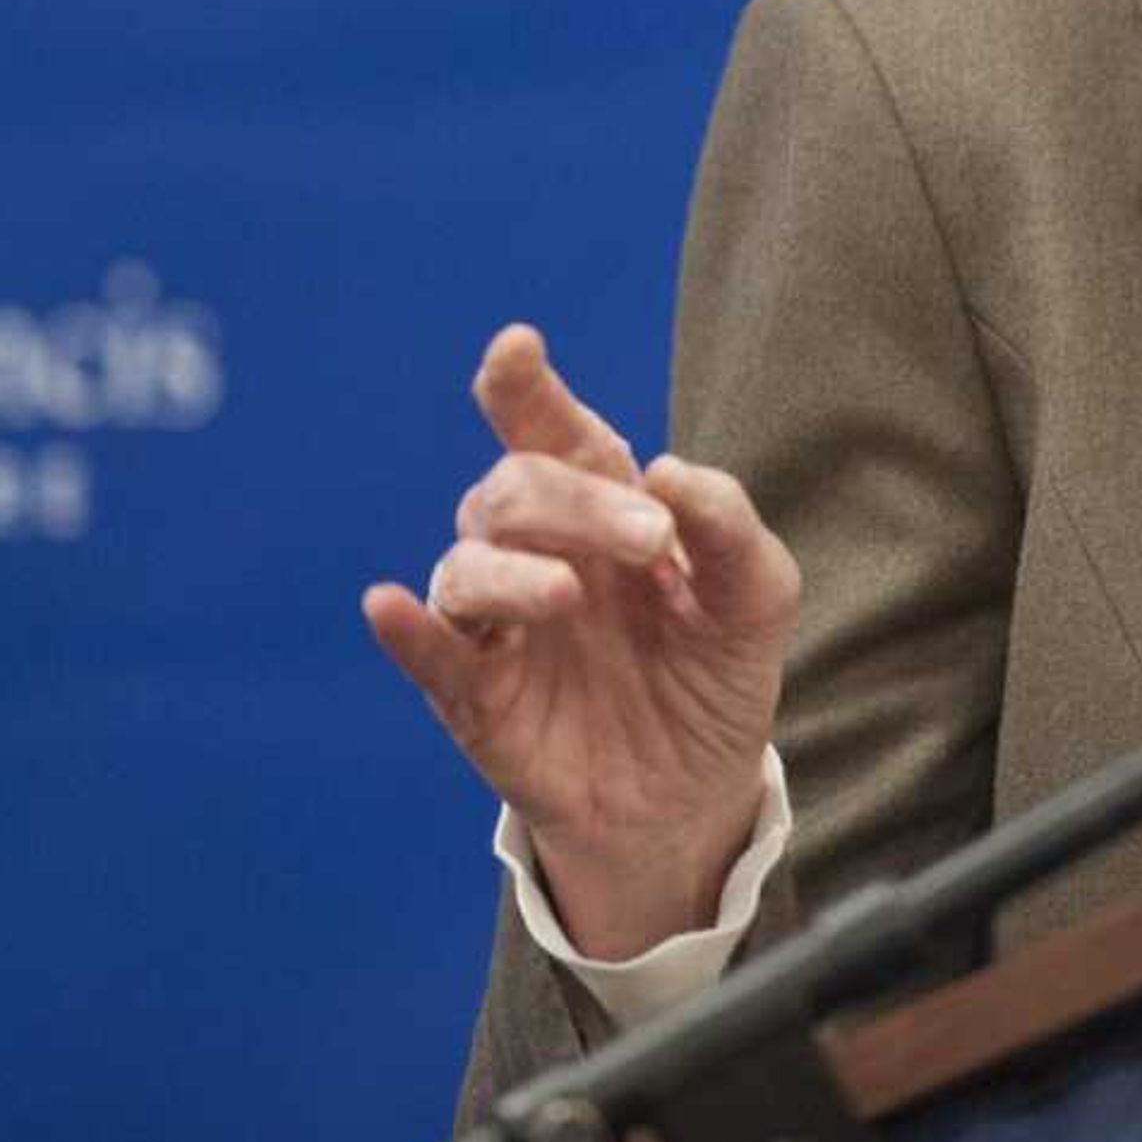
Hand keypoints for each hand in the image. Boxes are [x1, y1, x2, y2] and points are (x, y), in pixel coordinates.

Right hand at [363, 323, 799, 957]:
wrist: (697, 794)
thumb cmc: (712, 673)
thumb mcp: (756, 598)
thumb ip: (729, 528)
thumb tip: (670, 474)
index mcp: (601, 506)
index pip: (553, 432)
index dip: (524, 386)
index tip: (515, 347)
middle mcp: (538, 550)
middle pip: (514, 490)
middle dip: (576, 502)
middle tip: (650, 541)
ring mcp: (500, 623)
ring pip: (466, 567)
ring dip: (510, 570)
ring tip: (566, 594)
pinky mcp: (474, 697)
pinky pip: (429, 654)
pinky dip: (406, 630)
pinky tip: (386, 606)